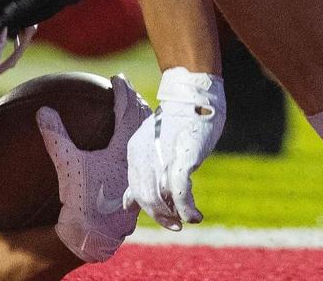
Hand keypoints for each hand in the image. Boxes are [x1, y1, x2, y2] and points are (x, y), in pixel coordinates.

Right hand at [36, 75, 148, 262]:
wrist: (94, 237)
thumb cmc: (82, 201)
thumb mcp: (67, 165)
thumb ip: (56, 137)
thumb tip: (43, 110)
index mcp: (123, 150)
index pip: (127, 112)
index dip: (122, 92)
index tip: (117, 78)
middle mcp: (136, 160)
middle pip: (142, 122)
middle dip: (136, 102)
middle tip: (128, 88)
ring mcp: (138, 176)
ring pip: (145, 141)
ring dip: (140, 122)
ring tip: (134, 110)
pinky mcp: (136, 190)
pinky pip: (142, 157)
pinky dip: (138, 143)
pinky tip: (128, 148)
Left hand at [124, 67, 224, 229]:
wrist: (194, 98)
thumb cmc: (175, 125)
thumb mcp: (151, 148)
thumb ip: (140, 175)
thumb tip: (127, 206)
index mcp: (134, 152)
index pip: (135, 192)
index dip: (149, 209)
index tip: (165, 215)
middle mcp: (144, 155)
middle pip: (146, 198)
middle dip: (161, 216)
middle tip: (175, 224)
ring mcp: (162, 156)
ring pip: (160, 199)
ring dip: (174, 216)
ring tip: (186, 219)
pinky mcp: (182, 158)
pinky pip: (180, 193)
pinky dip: (187, 209)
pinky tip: (195, 216)